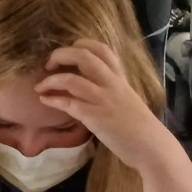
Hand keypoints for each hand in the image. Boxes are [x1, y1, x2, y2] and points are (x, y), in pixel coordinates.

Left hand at [34, 39, 166, 172]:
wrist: (151, 147)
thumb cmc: (139, 126)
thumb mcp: (125, 98)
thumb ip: (109, 88)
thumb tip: (87, 83)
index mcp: (119, 77)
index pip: (101, 49)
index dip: (80, 45)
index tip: (68, 52)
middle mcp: (111, 84)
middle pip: (83, 56)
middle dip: (61, 55)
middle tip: (49, 64)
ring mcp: (102, 100)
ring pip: (72, 79)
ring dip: (50, 80)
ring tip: (39, 86)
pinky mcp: (95, 117)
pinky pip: (69, 103)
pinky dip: (53, 100)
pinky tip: (44, 100)